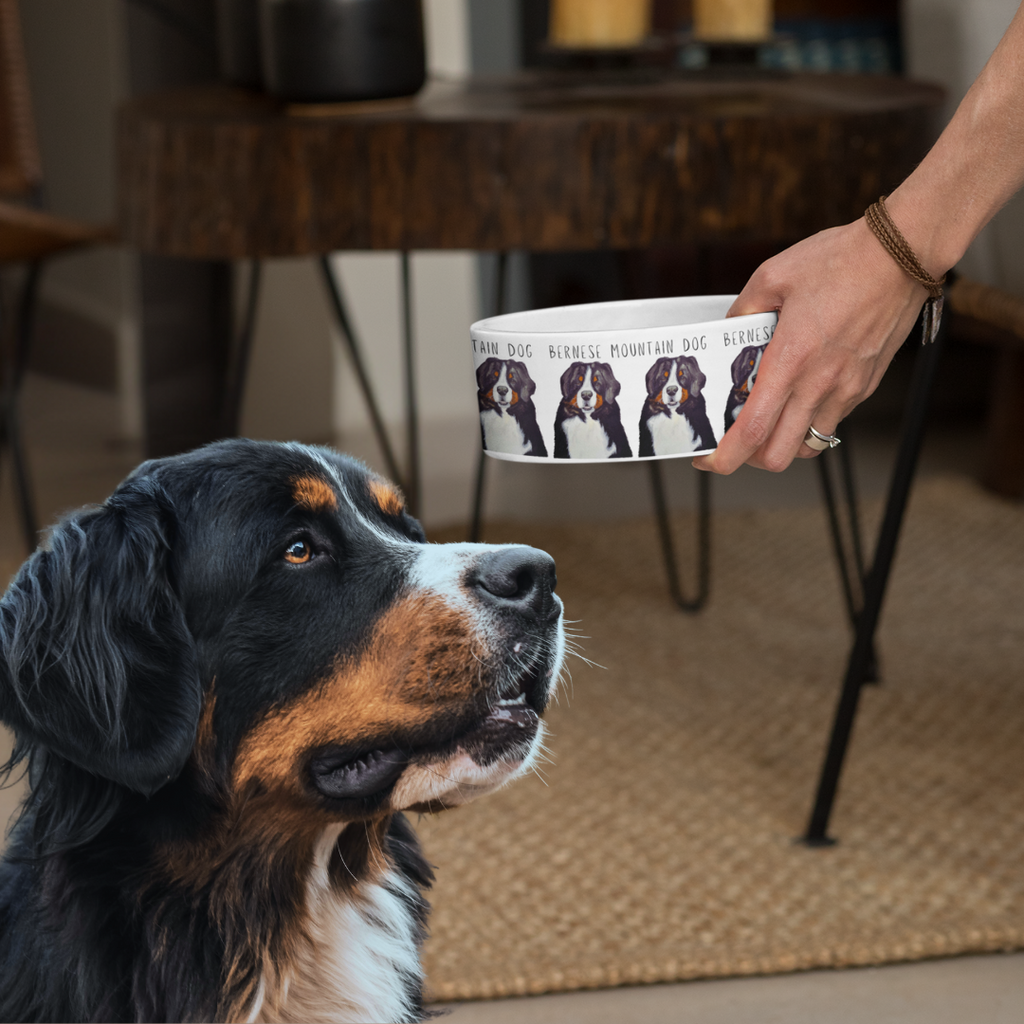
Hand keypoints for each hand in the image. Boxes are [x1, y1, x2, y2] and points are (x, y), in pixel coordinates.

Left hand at [693, 218, 927, 474]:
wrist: (903, 253)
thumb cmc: (840, 260)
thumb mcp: (773, 276)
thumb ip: (743, 309)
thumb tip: (728, 330)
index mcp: (791, 360)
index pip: (753, 431)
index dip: (723, 456)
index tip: (706, 459)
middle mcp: (820, 384)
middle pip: (778, 456)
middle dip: (750, 458)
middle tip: (736, 438)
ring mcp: (847, 389)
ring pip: (808, 444)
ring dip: (783, 442)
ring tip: (769, 418)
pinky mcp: (865, 386)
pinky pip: (831, 421)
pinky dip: (808, 420)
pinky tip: (799, 394)